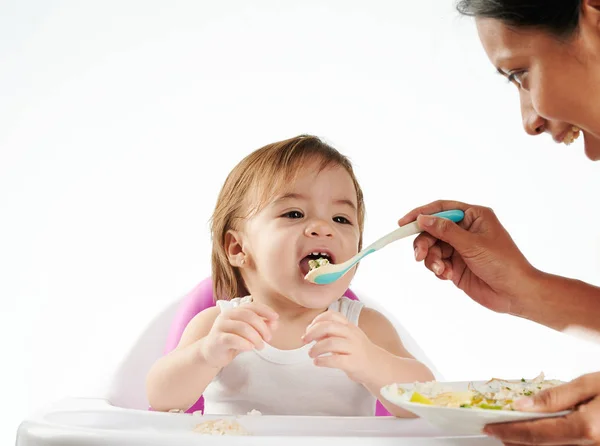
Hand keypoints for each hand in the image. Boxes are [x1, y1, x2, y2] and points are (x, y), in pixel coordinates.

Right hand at [200, 300, 277, 367]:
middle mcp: (227, 315)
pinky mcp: (217, 339)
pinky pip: (232, 339)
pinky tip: (250, 348)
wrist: (212, 353)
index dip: (265, 310)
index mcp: (235, 311)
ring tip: (260, 346)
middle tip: (268, 338)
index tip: (276, 318)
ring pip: (242, 327)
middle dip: (262, 327)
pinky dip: (244, 343)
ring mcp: (220, 326)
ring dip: (255, 337)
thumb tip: (275, 322)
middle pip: (248, 316)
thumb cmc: (232, 341)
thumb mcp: (249, 333)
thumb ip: (261, 326)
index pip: (252, 306)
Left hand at [302, 310, 378, 383]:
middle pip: (328, 327)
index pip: (331, 315)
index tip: (309, 329)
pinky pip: (335, 360)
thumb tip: (310, 332)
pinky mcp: (353, 363)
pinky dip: (322, 361)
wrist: (377, 366)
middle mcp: (351, 334)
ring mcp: (353, 348)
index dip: (317, 320)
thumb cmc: (357, 351)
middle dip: (312, 332)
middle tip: (304, 340)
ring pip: (330, 343)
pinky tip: (317, 362)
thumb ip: (331, 333)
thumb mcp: (347, 337)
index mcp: (349, 326)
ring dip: (316, 348)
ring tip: (311, 354)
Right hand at [398, 200, 537, 313]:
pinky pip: (436, 262)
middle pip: (432, 230)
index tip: (403, 223)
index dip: (421, 214)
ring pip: (432, 248)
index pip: (441, 209)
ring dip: (431, 259)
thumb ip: (445, 231)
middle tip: (419, 256)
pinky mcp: (455, 265)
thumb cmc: (503, 263)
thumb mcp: (472, 244)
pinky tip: (446, 275)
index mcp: (473, 216)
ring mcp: (459, 248)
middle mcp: (465, 230)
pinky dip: (437, 269)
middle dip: (424, 243)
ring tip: (440, 270)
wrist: (515, 294)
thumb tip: (423, 218)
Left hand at [484, 372, 599, 444]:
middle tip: (495, 430)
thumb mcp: (589, 384)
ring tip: (510, 432)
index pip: (535, 433)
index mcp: (586, 428)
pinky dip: (546, 443)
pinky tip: (536, 435)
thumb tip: (523, 405)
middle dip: (515, 439)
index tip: (490, 427)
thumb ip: (555, 397)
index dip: (509, 431)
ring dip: (528, 444)